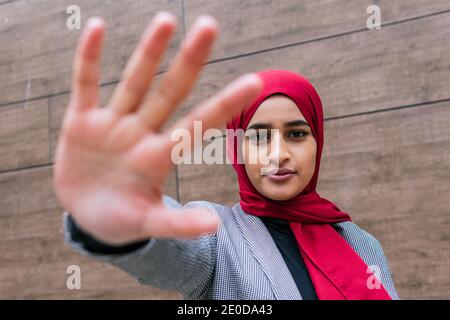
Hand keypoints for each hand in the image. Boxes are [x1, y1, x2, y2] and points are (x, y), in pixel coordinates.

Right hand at [53, 11, 262, 245]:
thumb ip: (178, 224)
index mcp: (160, 157)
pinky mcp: (81, 122)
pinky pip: (85, 84)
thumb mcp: (148, 223)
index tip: (255, 82)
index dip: (225, 104)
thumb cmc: (122, 219)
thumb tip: (215, 227)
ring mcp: (112, 125)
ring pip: (134, 82)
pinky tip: (97, 27)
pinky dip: (89, 59)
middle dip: (189, 61)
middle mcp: (141, 134)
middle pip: (170, 92)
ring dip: (148, 51)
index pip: (198, 125)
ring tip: (166, 20)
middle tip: (210, 25)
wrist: (88, 215)